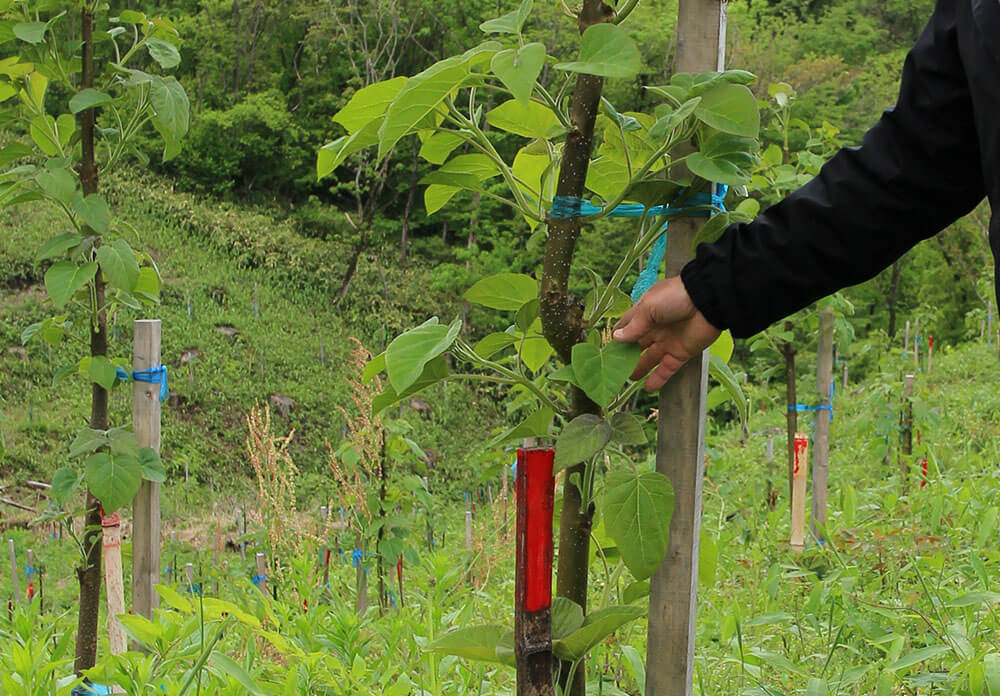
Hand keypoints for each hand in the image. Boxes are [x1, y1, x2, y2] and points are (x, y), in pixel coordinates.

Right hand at [612, 276, 720, 390]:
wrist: (708, 300)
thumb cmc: (676, 296)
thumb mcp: (649, 307)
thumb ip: (634, 325)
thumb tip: (617, 339)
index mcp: (645, 313)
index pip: (627, 326)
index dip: (617, 337)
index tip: (606, 350)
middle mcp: (655, 328)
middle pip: (636, 345)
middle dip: (625, 356)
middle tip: (613, 369)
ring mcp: (668, 341)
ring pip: (649, 359)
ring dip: (639, 369)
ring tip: (627, 379)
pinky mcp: (681, 353)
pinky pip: (667, 369)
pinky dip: (658, 379)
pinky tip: (647, 388)